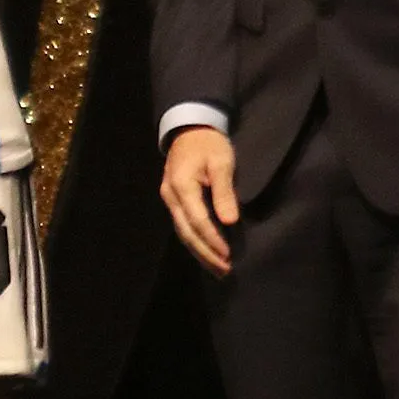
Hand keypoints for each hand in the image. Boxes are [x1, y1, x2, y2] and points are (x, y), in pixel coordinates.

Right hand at [161, 126, 238, 277]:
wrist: (189, 129)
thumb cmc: (208, 144)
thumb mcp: (221, 162)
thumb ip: (224, 192)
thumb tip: (229, 221)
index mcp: (182, 185)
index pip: (197, 220)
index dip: (213, 239)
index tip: (228, 255)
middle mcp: (171, 196)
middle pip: (186, 232)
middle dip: (205, 253)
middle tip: (225, 270)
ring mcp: (169, 199)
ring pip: (182, 232)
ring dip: (200, 252)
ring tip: (218, 269)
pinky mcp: (174, 201)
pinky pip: (183, 226)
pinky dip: (195, 242)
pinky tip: (207, 253)